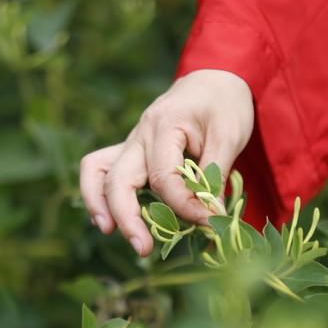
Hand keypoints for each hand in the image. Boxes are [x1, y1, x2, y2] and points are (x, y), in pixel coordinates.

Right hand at [79, 69, 253, 256]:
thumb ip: (215, 174)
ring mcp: (131, 142)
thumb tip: (209, 215)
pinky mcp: (131, 151)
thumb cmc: (224, 104)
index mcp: (164, 125)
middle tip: (143, 249)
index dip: (184, 206)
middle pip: (118, 179)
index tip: (209, 221)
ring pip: (97, 171)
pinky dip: (100, 194)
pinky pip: (102, 170)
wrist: (214, 78)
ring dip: (100, 204)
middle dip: (127, 217)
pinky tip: (110, 219)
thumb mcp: (230, 135)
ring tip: (110, 232)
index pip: (164, 177)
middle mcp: (140, 134)